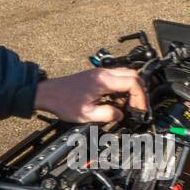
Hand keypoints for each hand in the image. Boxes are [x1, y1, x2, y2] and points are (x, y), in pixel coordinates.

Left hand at [33, 67, 148, 122]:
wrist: (48, 94)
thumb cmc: (63, 101)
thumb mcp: (87, 115)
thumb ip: (108, 115)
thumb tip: (120, 115)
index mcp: (104, 81)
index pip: (133, 82)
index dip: (141, 96)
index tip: (140, 109)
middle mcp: (104, 74)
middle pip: (133, 75)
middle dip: (139, 91)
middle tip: (137, 106)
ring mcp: (100, 74)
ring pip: (125, 76)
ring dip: (130, 90)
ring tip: (126, 107)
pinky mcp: (96, 77)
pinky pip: (116, 79)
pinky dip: (121, 90)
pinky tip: (115, 103)